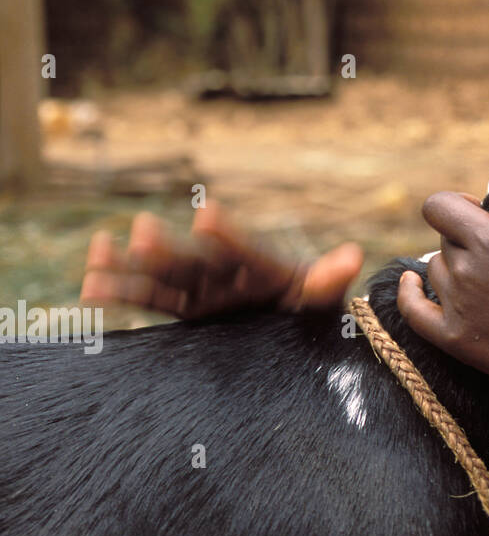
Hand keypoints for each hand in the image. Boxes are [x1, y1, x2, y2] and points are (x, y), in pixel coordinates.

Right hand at [80, 201, 362, 319]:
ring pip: (164, 278)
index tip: (209, 214)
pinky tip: (89, 284)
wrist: (301, 321)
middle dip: (170, 249)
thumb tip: (353, 256)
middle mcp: (227, 273)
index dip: (230, 235)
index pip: (245, 250)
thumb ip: (330, 278)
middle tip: (143, 230)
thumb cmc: (315, 302)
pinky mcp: (189, 311)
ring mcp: (204, 291)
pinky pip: (153, 301)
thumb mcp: (325, 295)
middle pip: (195, 262)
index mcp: (262, 265)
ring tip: (98, 251)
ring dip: (131, 266)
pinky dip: (123, 293)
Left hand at [397, 138, 488, 416]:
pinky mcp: (454, 340)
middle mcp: (466, 271)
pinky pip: (413, 311)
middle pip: (444, 239)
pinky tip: (412, 282)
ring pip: (435, 270)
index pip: (439, 205)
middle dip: (466, 240)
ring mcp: (457, 308)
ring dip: (454, 269)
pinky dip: (409, 293)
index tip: (482, 216)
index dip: (458, 206)